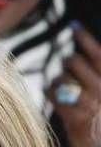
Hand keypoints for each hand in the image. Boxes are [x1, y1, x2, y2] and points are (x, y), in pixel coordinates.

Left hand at [48, 24, 100, 146]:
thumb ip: (96, 80)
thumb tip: (79, 58)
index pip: (98, 56)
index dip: (85, 40)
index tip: (74, 27)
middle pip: (77, 64)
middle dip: (68, 61)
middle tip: (67, 63)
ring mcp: (89, 106)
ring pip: (63, 79)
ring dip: (58, 78)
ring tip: (61, 83)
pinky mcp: (75, 119)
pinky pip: (54, 97)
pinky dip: (50, 92)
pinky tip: (50, 92)